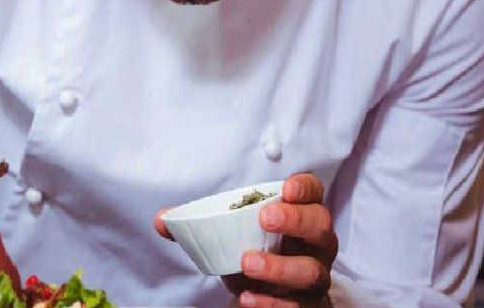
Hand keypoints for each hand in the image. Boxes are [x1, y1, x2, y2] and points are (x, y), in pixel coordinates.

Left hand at [154, 174, 337, 307]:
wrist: (271, 294)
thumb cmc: (256, 250)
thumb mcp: (231, 233)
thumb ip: (197, 225)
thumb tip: (162, 219)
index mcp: (300, 216)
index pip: (314, 194)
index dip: (304, 188)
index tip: (285, 188)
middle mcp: (315, 244)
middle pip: (321, 227)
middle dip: (296, 220)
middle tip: (265, 218)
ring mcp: (314, 276)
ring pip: (311, 271)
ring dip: (280, 267)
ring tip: (247, 262)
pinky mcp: (306, 305)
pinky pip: (296, 307)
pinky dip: (271, 303)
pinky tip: (247, 298)